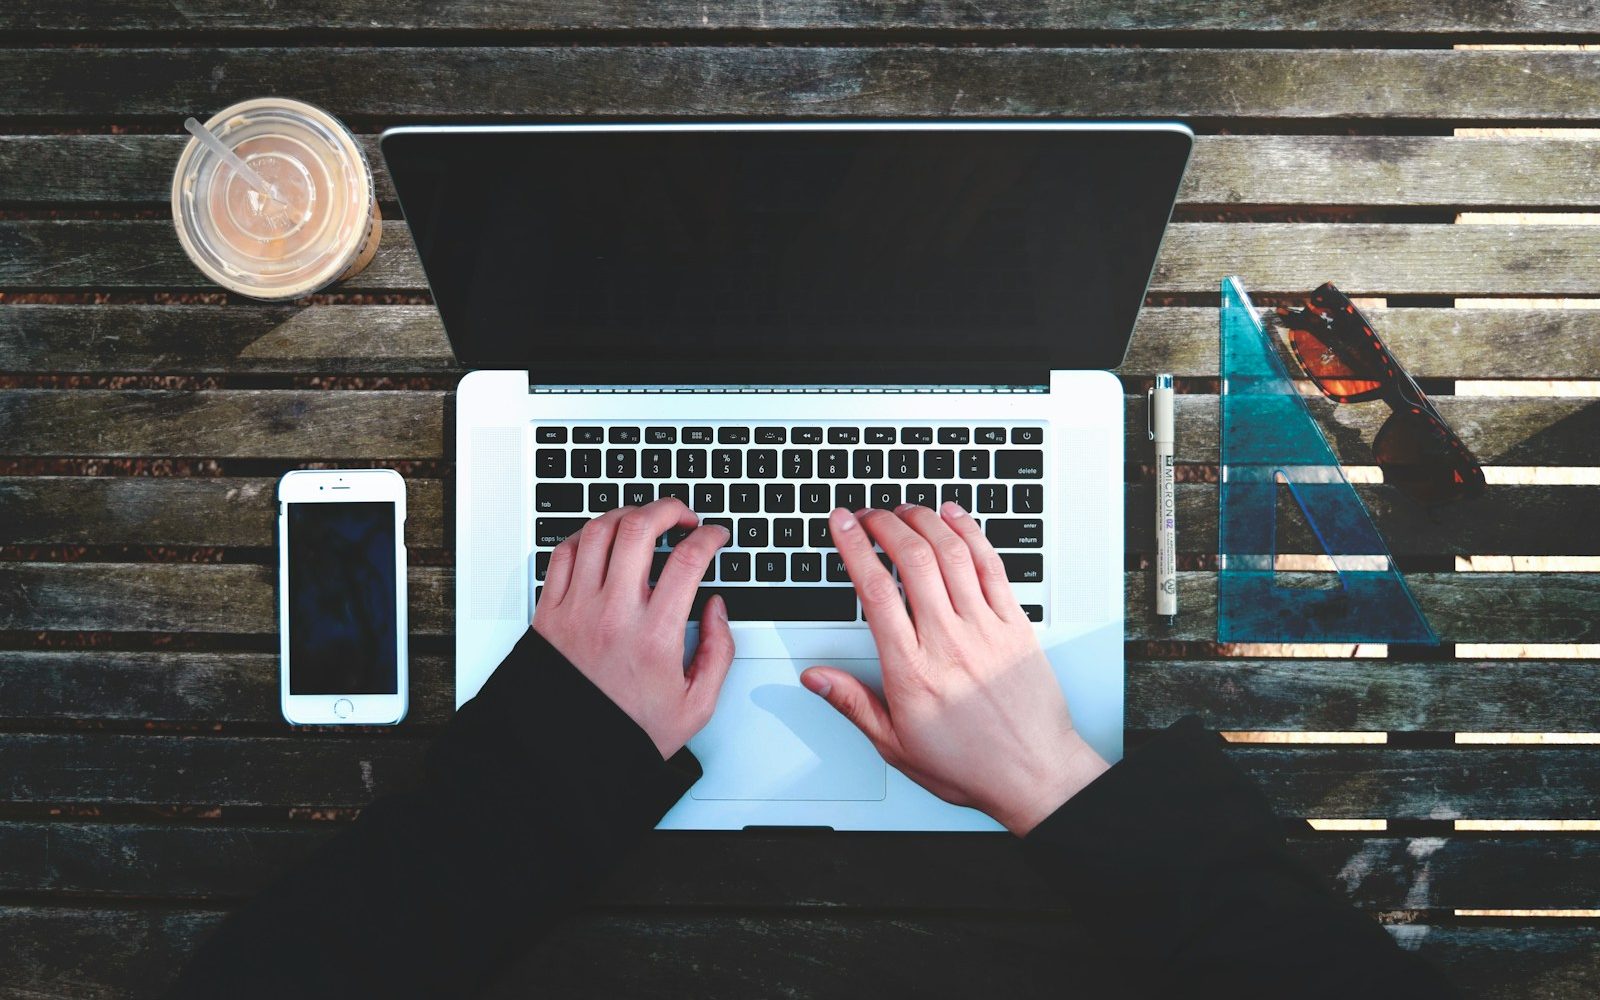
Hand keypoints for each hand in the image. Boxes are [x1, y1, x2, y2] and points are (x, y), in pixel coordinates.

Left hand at [533, 497, 733, 759]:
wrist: (568, 756)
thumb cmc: (627, 732)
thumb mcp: (696, 705)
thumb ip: (719, 652)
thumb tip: (718, 609)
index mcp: (655, 635)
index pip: (688, 560)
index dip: (710, 537)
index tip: (716, 536)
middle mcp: (613, 613)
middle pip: (639, 528)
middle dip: (669, 509)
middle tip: (683, 516)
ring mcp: (577, 608)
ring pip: (599, 532)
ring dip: (627, 515)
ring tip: (644, 522)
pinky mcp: (550, 612)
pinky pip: (564, 552)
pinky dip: (586, 535)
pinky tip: (602, 540)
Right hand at [801, 503, 1108, 834]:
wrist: (1035, 774)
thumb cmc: (970, 764)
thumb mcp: (896, 745)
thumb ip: (852, 704)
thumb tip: (816, 678)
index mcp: (912, 670)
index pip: (875, 591)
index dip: (853, 547)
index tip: (841, 525)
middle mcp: (948, 642)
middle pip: (912, 560)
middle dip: (884, 524)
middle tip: (867, 514)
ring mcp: (985, 629)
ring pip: (952, 553)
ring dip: (924, 521)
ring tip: (904, 510)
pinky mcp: (1015, 624)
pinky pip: (991, 565)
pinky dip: (970, 533)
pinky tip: (954, 517)